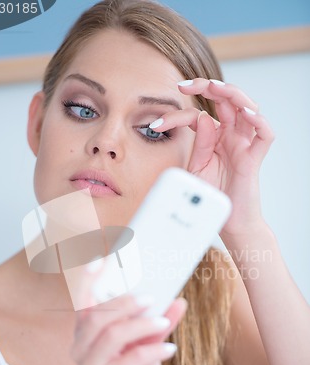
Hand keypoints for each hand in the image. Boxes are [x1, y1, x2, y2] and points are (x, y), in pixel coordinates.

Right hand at [71, 261, 186, 364]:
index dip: (88, 279)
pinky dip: (153, 351)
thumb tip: (179, 300)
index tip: (99, 259)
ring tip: (162, 323)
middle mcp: (81, 346)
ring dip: (141, 325)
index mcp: (86, 332)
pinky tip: (170, 350)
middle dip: (124, 303)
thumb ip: (159, 322)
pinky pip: (131, 360)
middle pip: (98, 316)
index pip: (83, 300)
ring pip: (113, 335)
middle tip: (150, 297)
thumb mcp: (147, 344)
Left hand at [150, 78, 274, 239]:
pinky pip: (264, 135)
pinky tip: (245, 114)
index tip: (156, 123)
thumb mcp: (197, 168)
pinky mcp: (254, 158)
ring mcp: (244, 145)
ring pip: (248, 108)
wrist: (228, 221)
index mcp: (215, 137)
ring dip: (232, 94)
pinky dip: (258, 122)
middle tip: (186, 85)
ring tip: (213, 87)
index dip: (177, 115)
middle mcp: (231, 136)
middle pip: (226, 100)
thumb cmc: (213, 195)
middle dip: (208, 86)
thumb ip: (199, 145)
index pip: (198, 115)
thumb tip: (201, 118)